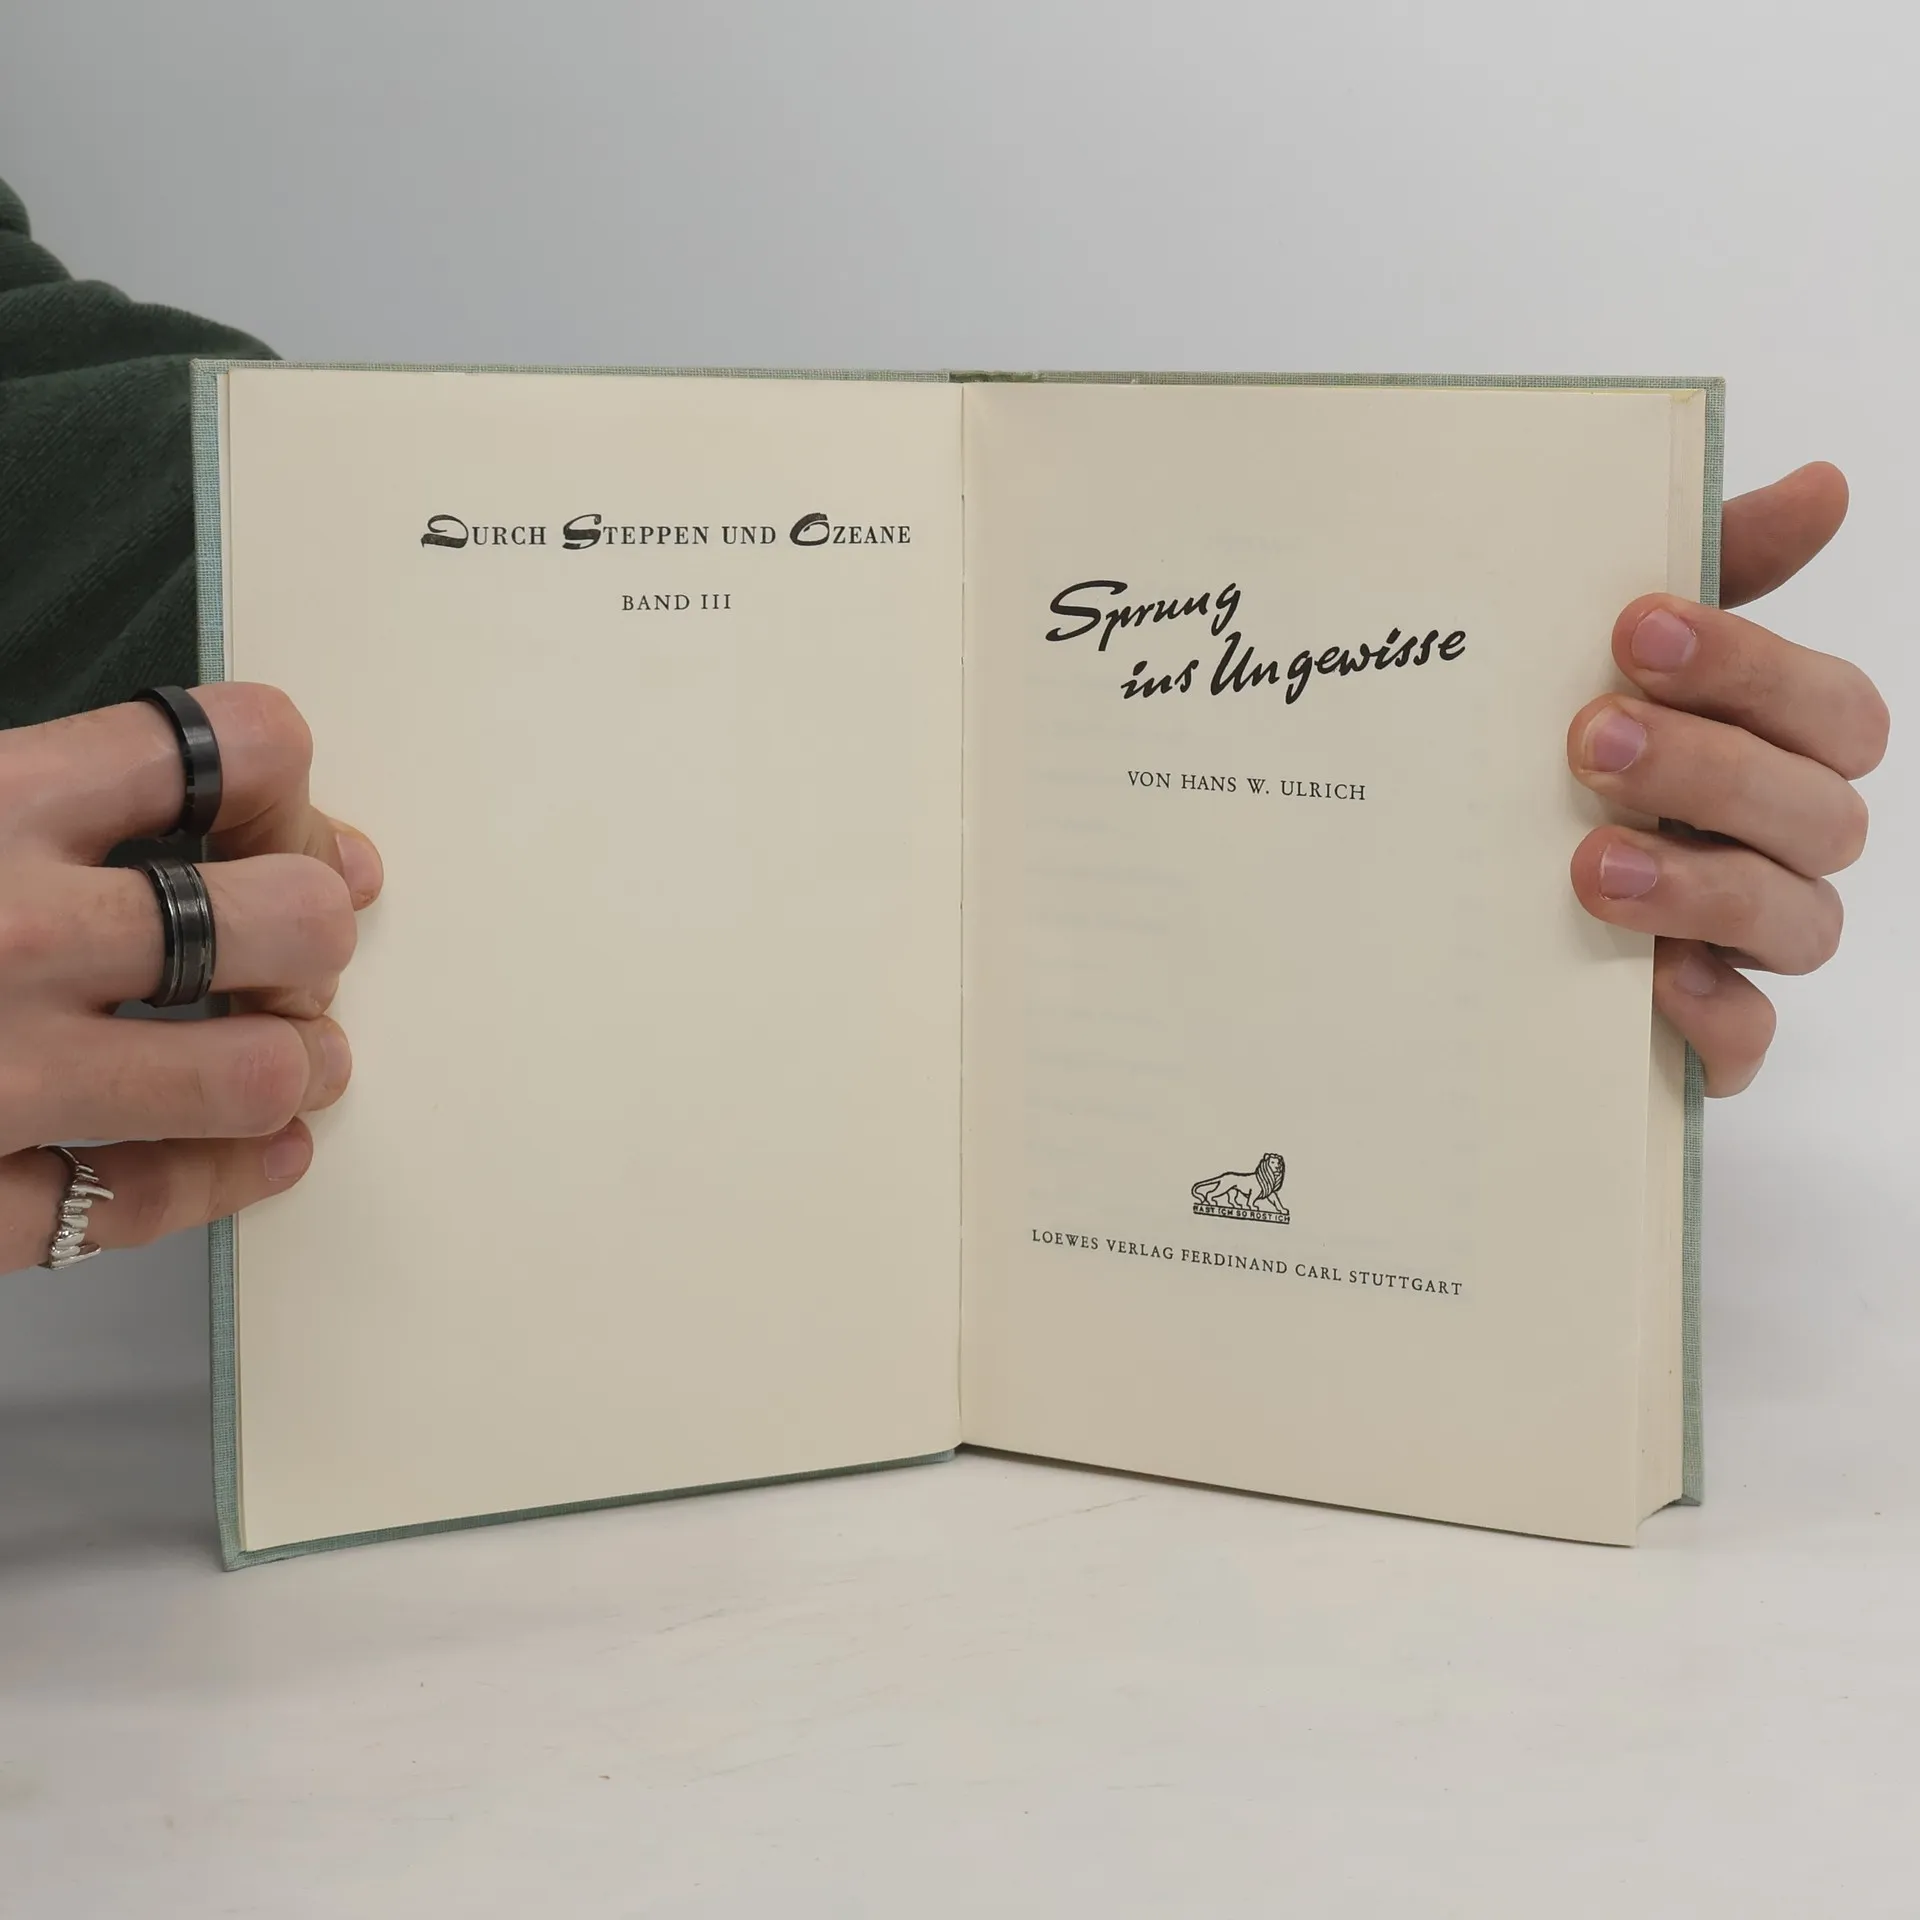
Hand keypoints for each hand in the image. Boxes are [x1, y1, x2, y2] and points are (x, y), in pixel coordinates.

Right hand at [0, 685, 382, 1272]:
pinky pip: (153, 1197)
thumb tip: (313, 852)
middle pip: (286, 915)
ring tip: (299, 1062)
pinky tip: (264, 1154)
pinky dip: (229, 1177)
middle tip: (296, 960)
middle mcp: (7, 930)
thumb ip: (61, 798)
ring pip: (257, 1069)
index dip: (289, 788)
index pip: (231, 748)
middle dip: (315, 939)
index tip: (285, 827)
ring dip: (302, 1064)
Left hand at [1567, 463, 1887, 1094]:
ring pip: (1799, 920)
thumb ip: (1709, 573)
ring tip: (1591, 862)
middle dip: (1710, 767)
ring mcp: (1745, 945)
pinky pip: (1747, 1042)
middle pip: (1818, 809)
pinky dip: (1713, 1015)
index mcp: (1773, 750)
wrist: (1451, 906)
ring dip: (1704, 883)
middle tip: (1588, 739)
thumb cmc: (1563, 763)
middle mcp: (1778, 846)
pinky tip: (1651, 983)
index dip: (1749, 664)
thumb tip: (1826, 484)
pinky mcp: (1700, 1035)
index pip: (1827, 707)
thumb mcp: (1606, 661)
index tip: (1633, 626)